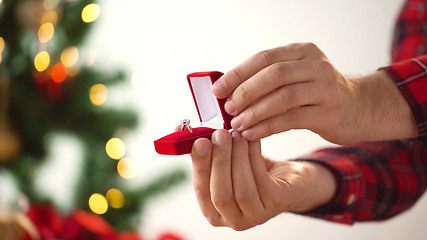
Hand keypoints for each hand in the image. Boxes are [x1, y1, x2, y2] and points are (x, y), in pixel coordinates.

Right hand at [190, 129, 335, 230]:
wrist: (288, 180)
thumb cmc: (252, 170)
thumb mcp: (226, 162)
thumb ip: (206, 151)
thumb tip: (180, 130)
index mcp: (214, 211)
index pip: (201, 192)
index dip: (200, 167)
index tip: (200, 142)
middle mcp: (233, 219)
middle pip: (221, 195)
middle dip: (219, 162)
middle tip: (220, 135)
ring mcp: (256, 215)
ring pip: (242, 189)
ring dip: (237, 158)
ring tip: (236, 134)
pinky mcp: (276, 204)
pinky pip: (262, 181)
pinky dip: (254, 157)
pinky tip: (252, 140)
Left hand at [212, 43, 417, 143]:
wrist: (358, 108)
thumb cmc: (316, 94)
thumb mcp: (297, 77)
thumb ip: (268, 81)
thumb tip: (228, 92)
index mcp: (303, 52)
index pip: (264, 58)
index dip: (238, 73)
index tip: (218, 89)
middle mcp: (315, 66)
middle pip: (273, 74)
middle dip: (245, 92)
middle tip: (227, 108)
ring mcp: (325, 88)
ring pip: (282, 97)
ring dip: (254, 111)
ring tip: (237, 124)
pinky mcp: (328, 112)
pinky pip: (291, 119)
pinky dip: (267, 126)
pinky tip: (252, 134)